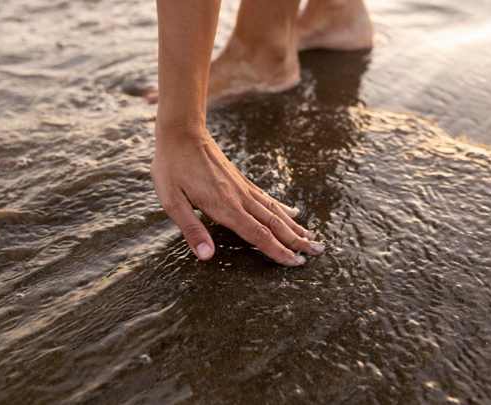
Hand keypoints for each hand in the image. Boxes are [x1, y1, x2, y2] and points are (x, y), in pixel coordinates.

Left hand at [151, 126, 324, 265]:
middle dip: (297, 241)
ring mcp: (243, 187)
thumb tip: (206, 256)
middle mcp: (240, 198)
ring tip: (313, 237)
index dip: (278, 251)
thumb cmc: (172, 167)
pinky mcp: (240, 180)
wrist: (181, 132)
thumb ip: (191, 230)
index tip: (296, 263)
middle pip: (274, 224)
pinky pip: (266, 197)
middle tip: (318, 252)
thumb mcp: (172, 201)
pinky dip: (282, 208)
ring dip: (295, 227)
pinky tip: (292, 213)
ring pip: (275, 211)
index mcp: (225, 207)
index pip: (258, 235)